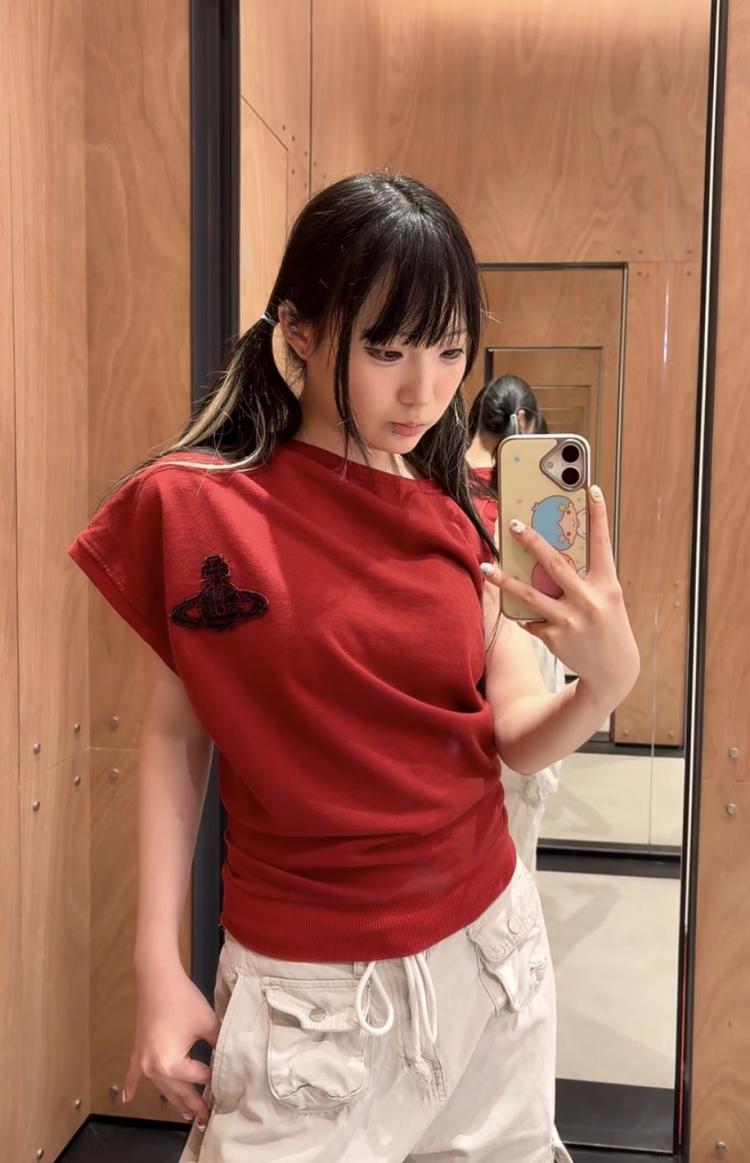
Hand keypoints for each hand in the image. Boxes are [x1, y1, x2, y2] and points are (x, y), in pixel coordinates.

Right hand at [122, 961, 219, 1127]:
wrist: (158, 979)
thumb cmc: (182, 999)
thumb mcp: (207, 1024)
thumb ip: (218, 1044)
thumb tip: (229, 1057)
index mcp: (172, 1064)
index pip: (200, 1078)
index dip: (215, 1079)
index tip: (227, 1088)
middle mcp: (154, 1068)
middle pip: (179, 1091)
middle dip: (194, 1104)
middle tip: (207, 1117)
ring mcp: (144, 1061)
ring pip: (162, 1087)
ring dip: (174, 1099)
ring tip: (187, 1113)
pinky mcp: (139, 1051)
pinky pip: (134, 1074)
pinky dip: (131, 1086)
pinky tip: (127, 1099)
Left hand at [482, 485, 639, 702]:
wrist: (613, 670)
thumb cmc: (607, 624)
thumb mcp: (606, 598)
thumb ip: (585, 577)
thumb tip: (549, 555)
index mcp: (606, 584)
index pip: (602, 543)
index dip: (598, 515)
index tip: (590, 488)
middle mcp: (588, 600)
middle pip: (554, 564)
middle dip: (532, 541)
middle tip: (514, 523)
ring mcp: (569, 620)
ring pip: (528, 595)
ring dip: (503, 580)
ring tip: (486, 567)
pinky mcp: (554, 637)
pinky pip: (530, 619)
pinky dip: (522, 614)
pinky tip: (516, 611)